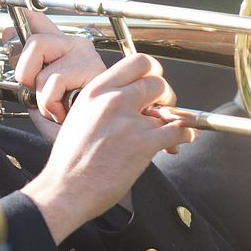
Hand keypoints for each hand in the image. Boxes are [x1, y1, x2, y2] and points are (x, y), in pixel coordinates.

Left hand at [0, 0, 104, 127]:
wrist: (89, 140)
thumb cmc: (67, 114)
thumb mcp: (39, 87)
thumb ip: (26, 62)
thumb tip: (8, 31)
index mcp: (60, 45)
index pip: (37, 13)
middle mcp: (75, 44)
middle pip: (34, 42)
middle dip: (27, 74)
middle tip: (39, 90)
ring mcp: (86, 56)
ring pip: (43, 68)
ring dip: (42, 96)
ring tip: (57, 105)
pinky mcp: (94, 70)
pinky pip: (55, 81)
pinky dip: (53, 104)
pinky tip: (66, 110)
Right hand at [21, 53, 193, 243]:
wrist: (66, 189)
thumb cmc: (70, 160)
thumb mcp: (80, 115)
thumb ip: (104, 101)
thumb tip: (130, 98)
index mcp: (96, 90)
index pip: (137, 61)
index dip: (152, 71)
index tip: (153, 82)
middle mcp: (113, 100)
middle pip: (157, 82)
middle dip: (165, 95)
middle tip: (162, 107)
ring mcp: (129, 121)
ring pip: (168, 109)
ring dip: (172, 120)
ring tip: (167, 132)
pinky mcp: (144, 144)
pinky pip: (177, 131)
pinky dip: (184, 135)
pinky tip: (180, 140)